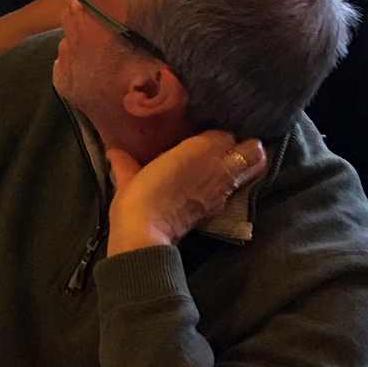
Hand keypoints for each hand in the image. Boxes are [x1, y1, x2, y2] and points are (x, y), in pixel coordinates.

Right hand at [104, 132, 266, 256]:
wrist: (145, 235)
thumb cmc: (138, 196)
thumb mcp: (129, 175)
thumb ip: (126, 162)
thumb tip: (114, 152)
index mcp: (199, 150)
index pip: (225, 134)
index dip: (220, 132)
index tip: (210, 131)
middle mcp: (217, 167)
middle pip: (253, 151)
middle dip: (250, 146)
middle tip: (237, 143)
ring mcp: (222, 189)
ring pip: (253, 169)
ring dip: (250, 164)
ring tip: (238, 160)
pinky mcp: (219, 208)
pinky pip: (238, 188)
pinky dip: (237, 183)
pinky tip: (223, 182)